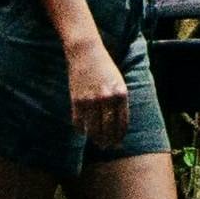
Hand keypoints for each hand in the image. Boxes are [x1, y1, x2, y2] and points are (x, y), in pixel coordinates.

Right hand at [67, 35, 130, 152]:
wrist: (85, 51)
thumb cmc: (104, 67)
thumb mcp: (118, 81)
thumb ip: (119, 101)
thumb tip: (118, 123)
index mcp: (121, 94)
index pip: (122, 123)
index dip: (119, 136)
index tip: (117, 142)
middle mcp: (107, 98)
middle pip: (108, 129)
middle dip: (108, 141)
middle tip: (106, 146)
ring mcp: (91, 100)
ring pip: (93, 128)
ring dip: (95, 138)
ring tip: (96, 141)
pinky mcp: (77, 100)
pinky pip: (78, 122)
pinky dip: (80, 129)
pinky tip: (83, 131)